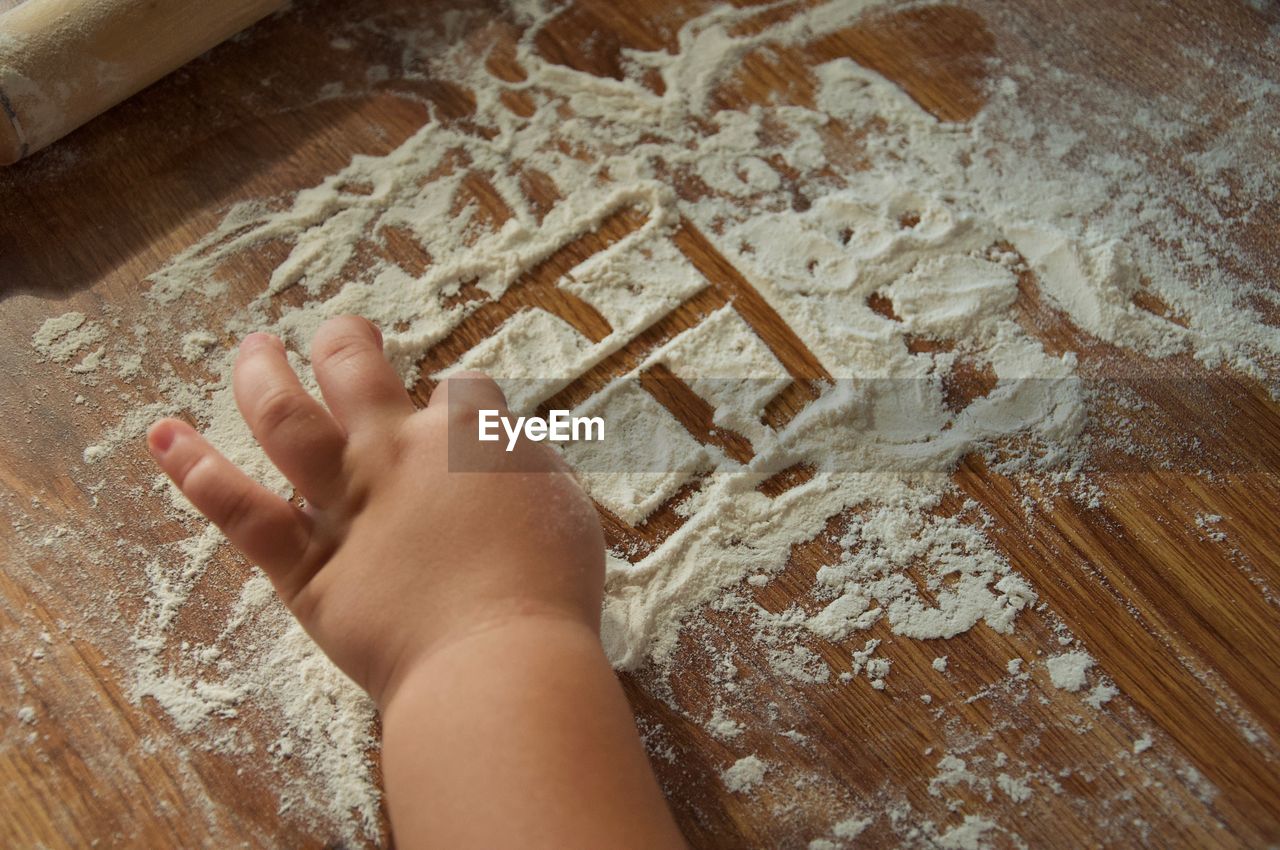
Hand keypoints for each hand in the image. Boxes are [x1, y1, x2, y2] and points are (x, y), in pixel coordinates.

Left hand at [146, 315, 605, 705]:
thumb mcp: (564, 509)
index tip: (458, 410)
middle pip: (357, 369)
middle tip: (344, 331)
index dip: (460, 397)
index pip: (462, 389)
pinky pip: (238, 509)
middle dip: (347, 341)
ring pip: (284, 416)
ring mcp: (343, 503)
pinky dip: (194, 470)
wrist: (497, 662)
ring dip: (260, 372)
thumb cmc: (547, 593)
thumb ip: (526, 467)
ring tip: (253, 347)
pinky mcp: (304, 563)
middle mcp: (395, 452)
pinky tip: (163, 435)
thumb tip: (503, 450)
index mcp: (467, 438)